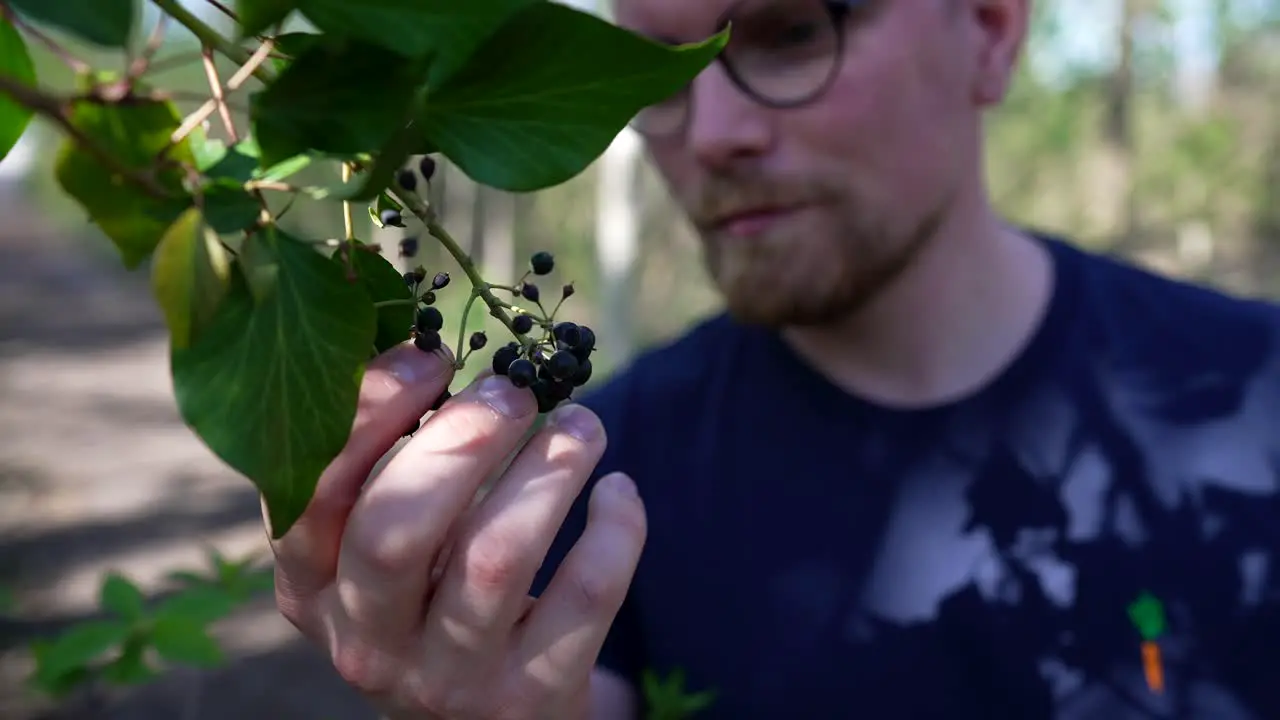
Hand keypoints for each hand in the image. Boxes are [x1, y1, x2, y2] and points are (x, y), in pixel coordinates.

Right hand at [266, 342, 647, 719]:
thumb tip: (429, 342)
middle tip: (513, 390)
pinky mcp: (531, 698)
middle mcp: (365, 641)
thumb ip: (383, 470)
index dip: (372, 411)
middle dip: (460, 440)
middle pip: (396, 530)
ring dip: (547, 471)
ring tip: (582, 424)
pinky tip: (619, 491)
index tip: (433, 355)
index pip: (311, 493)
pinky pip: (584, 598)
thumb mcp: (377, 551)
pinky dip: (615, 531)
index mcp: (310, 587)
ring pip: (496, 559)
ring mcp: (448, 678)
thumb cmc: (428, 601)